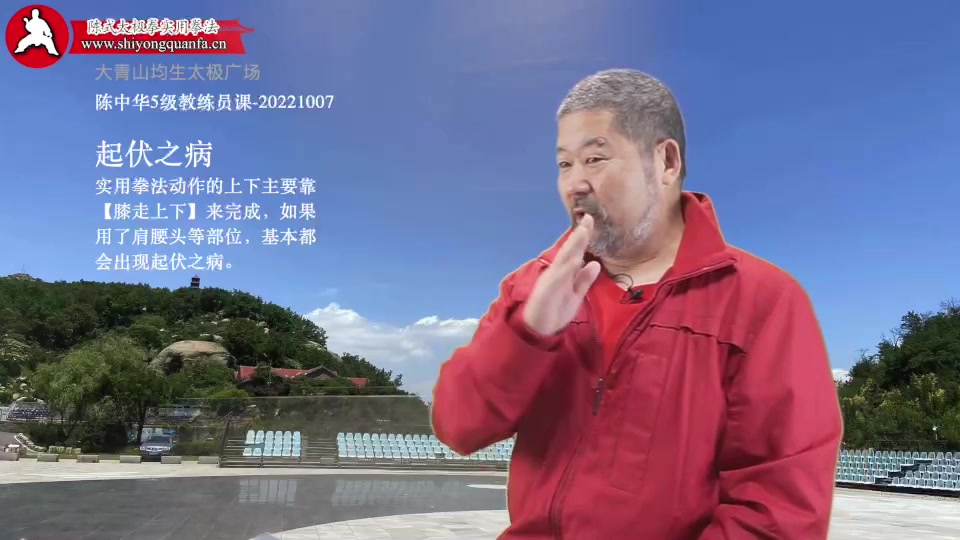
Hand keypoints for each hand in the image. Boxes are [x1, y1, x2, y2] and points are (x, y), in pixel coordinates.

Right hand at [522, 214, 601, 334]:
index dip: (583, 237)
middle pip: (569, 251)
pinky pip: (557, 279)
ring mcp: (550, 281)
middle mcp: (556, 273)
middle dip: (578, 235)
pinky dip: (566, 269)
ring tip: (582, 232)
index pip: (575, 252)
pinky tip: (574, 260)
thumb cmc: (556, 312)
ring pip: (563, 260)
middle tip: (588, 219)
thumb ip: (584, 280)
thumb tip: (595, 263)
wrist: (539, 330)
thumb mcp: (576, 295)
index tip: (591, 221)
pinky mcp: (545, 291)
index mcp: (564, 273)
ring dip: (572, 246)